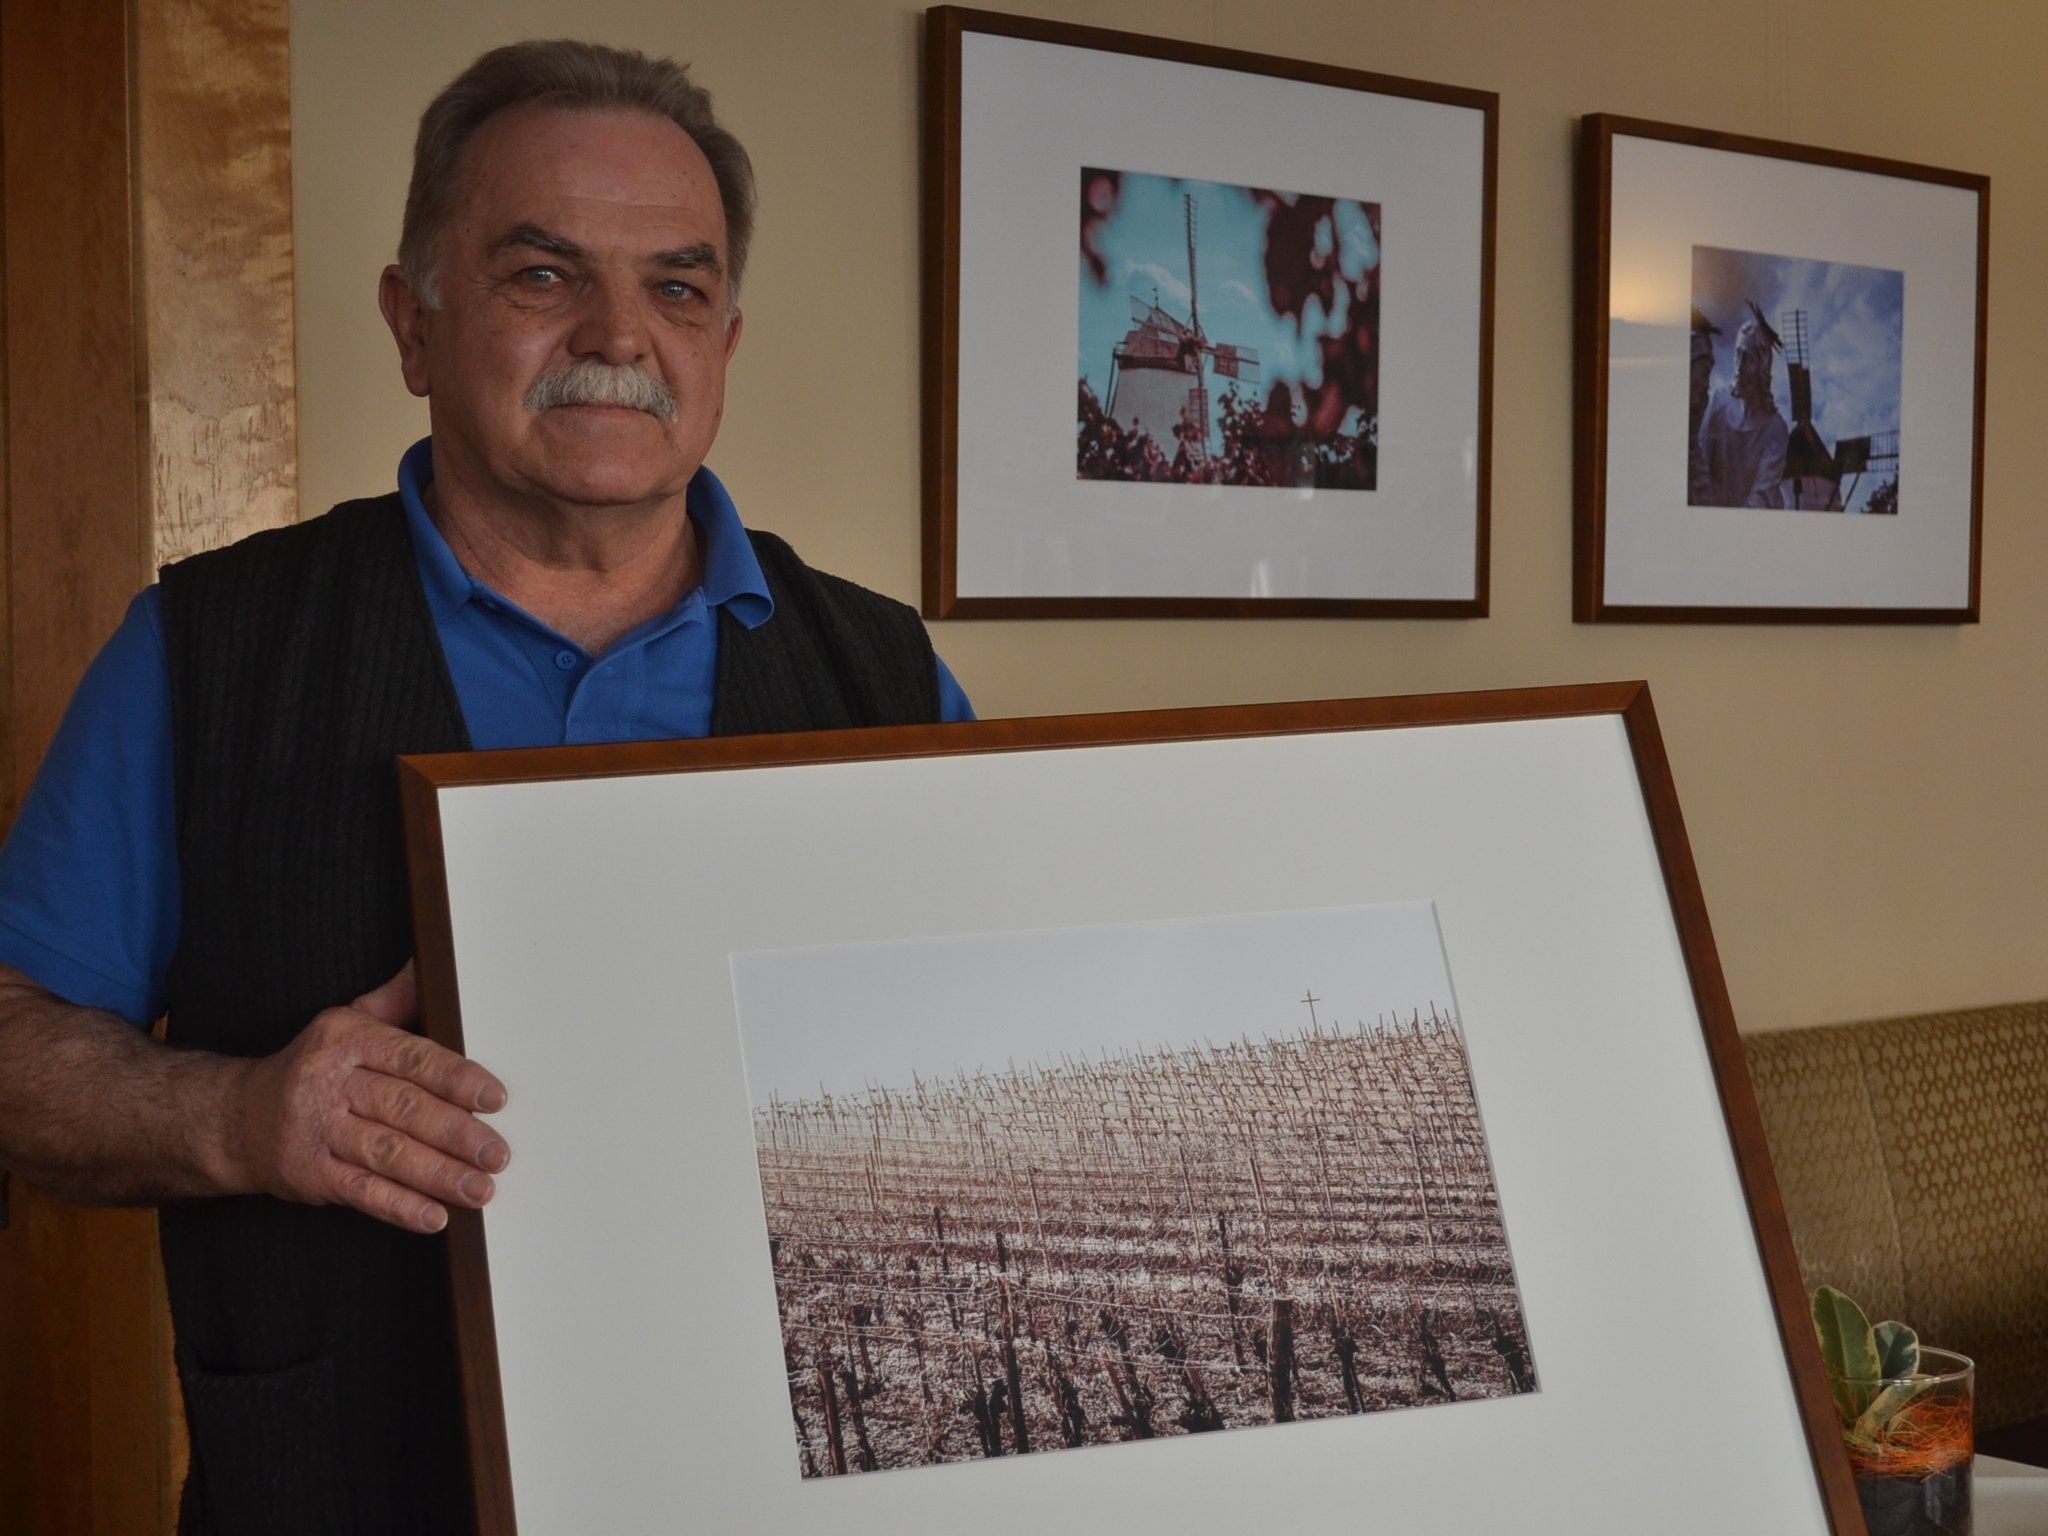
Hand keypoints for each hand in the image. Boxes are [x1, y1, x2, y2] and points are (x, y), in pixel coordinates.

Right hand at [226, 961, 509, 1233]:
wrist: (235, 1117)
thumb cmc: (313, 1067)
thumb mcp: (348, 1023)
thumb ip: (397, 1002)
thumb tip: (434, 964)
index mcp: (346, 1040)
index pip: (411, 1058)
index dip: (455, 1079)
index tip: (495, 1097)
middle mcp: (329, 1082)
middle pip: (403, 1108)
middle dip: (456, 1133)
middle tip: (497, 1153)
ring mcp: (316, 1131)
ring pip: (386, 1153)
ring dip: (438, 1174)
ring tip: (480, 1189)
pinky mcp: (308, 1174)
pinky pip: (360, 1192)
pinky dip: (399, 1207)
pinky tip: (434, 1216)